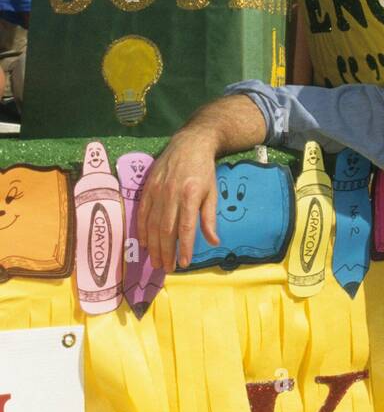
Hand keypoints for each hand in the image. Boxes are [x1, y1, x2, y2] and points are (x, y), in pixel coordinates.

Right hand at [138, 129, 220, 272]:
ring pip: (152, 224)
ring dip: (153, 246)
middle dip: (166, 252)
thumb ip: (209, 218)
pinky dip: (142, 230)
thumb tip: (213, 242)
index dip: (183, 247)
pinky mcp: (147, 187)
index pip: (185, 227)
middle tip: (167, 268)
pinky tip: (145, 243)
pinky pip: (142, 213)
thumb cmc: (204, 170)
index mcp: (191, 195)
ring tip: (156, 261)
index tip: (183, 263)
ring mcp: (157, 190)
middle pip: (166, 229)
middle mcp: (171, 193)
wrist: (190, 143)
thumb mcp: (212, 193)